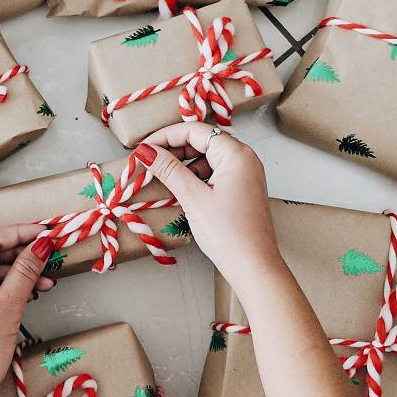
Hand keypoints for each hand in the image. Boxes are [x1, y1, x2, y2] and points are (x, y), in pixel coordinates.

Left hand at [0, 225, 55, 396]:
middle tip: (50, 253)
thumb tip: (41, 246)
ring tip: (47, 281)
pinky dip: (10, 289)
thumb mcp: (8, 307)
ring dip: (20, 274)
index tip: (44, 231)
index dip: (20, 233)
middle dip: (23, 255)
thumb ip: (25, 272)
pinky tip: (31, 293)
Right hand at [134, 122, 284, 284]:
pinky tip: (180, 188)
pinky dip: (195, 175)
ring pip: (207, 156)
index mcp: (236, 153)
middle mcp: (244, 158)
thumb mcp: (193, 197)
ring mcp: (245, 173)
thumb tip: (146, 151)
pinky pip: (214, 172)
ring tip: (161, 176)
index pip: (195, 130)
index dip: (165, 136)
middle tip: (148, 161)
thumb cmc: (228, 233)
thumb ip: (169, 170)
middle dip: (173, 149)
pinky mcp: (242, 188)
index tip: (143, 148)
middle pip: (202, 140)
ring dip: (183, 163)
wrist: (254, 266)